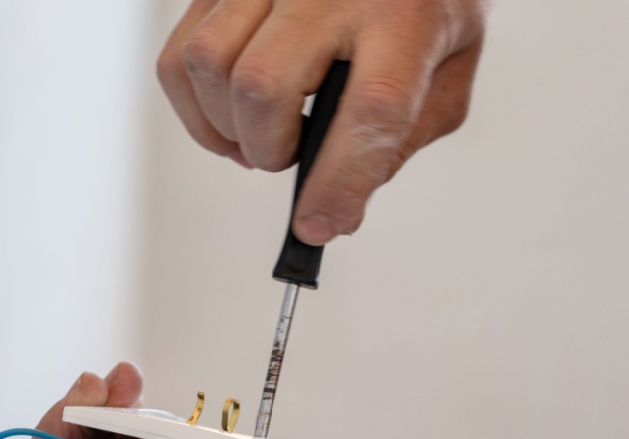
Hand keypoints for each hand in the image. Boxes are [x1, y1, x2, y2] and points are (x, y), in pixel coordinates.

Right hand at [158, 0, 487, 244]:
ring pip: (209, 66)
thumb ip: (401, 140)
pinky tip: (232, 112)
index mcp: (404, 14)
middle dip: (270, 149)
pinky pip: (180, 55)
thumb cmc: (423, 1)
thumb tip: (338, 213)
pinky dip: (195, 106)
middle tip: (293, 156)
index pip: (370, 109)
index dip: (339, 182)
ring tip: (262, 134)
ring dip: (227, 128)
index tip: (316, 226)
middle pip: (263, 86)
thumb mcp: (448, 69)